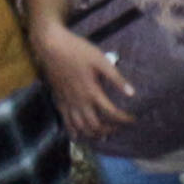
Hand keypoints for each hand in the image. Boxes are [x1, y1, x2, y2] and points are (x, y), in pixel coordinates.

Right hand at [32, 13, 135, 145]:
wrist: (51, 46)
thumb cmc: (77, 50)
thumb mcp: (101, 60)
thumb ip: (116, 78)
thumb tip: (132, 93)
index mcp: (92, 91)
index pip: (111, 113)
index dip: (124, 119)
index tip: (132, 120)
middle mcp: (79, 101)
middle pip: (95, 126)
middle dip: (109, 130)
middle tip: (119, 128)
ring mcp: (67, 103)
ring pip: (80, 128)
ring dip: (93, 134)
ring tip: (103, 134)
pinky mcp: (58, 101)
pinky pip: (65, 122)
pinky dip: (73, 132)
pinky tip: (79, 136)